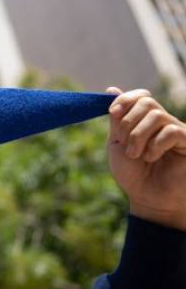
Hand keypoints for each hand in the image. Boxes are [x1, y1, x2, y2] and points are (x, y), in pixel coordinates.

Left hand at [106, 87, 185, 230]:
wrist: (148, 199)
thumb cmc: (133, 175)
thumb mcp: (118, 143)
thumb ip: (117, 119)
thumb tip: (111, 89)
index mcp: (145, 122)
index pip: (140, 96)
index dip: (125, 99)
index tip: (112, 113)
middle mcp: (163, 123)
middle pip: (147, 101)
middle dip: (128, 121)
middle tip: (124, 144)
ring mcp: (178, 132)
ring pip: (157, 115)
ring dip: (139, 135)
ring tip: (136, 155)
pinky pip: (172, 131)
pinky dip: (156, 144)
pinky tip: (152, 157)